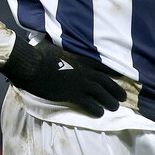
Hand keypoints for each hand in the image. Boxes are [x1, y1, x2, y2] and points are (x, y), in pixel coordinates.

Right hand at [0, 36, 124, 115]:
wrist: (31, 65)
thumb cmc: (38, 54)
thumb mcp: (52, 46)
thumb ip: (56, 46)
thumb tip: (47, 41)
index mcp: (80, 59)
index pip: (101, 66)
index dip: (112, 72)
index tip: (119, 77)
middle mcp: (83, 71)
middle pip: (106, 81)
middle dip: (116, 90)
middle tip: (123, 97)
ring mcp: (79, 83)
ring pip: (101, 93)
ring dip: (110, 101)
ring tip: (114, 107)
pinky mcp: (72, 94)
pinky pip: (89, 104)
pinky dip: (96, 109)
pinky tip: (99, 114)